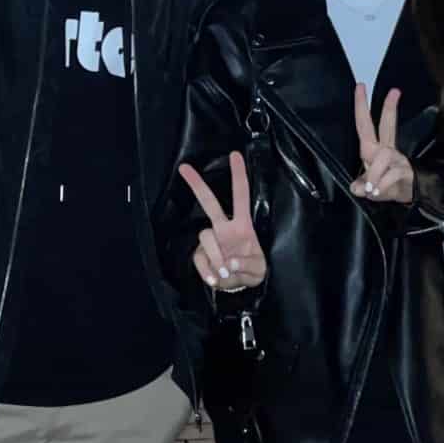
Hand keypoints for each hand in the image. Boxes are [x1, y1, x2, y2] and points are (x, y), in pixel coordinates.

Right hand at [178, 151, 266, 291]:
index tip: (234, 155)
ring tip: (226, 273)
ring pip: (206, 236)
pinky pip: (200, 258)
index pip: (241, 195)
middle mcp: (225, 228)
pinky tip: (216, 279)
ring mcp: (211, 240)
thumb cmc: (251, 270)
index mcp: (242, 225)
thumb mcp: (259, 269)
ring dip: (217, 257)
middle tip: (184, 168)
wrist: (237, 288)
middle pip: (209, 203)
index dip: (239, 175)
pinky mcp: (200, 254)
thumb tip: (231, 262)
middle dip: (197, 185)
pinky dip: (208, 272)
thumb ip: (248, 265)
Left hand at [352, 84, 413, 204]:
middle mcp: (386, 150)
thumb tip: (356, 188)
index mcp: (374, 149)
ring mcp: (397, 159)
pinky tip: (377, 192)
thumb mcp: (367, 187)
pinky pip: (391, 174)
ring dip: (374, 173)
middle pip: (387, 125)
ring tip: (371, 189)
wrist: (405, 197)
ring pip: (384, 156)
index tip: (361, 87)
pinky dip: (382, 185)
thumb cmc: (385, 187)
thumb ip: (361, 185)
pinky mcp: (405, 170)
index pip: (365, 124)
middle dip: (389, 108)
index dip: (361, 106)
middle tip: (394, 91)